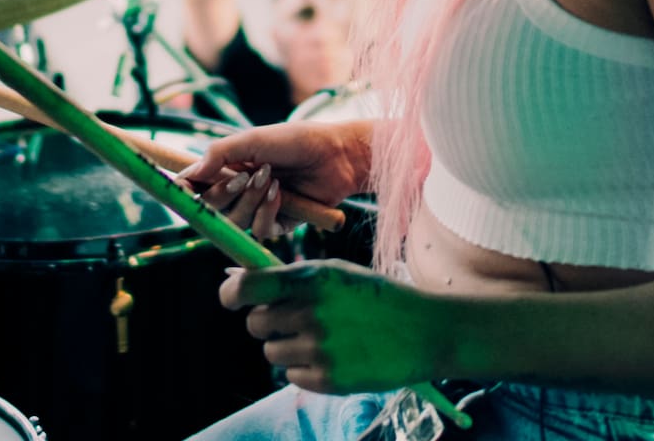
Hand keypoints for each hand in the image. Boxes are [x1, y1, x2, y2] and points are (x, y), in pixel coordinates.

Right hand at [179, 121, 366, 238]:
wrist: (337, 154)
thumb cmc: (297, 140)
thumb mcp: (256, 139)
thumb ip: (221, 153)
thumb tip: (189, 173)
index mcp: (229, 167)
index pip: (196, 184)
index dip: (184, 189)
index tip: (179, 189)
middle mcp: (239, 190)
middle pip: (210, 207)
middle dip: (223, 194)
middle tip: (243, 176)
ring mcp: (257, 208)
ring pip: (233, 222)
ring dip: (250, 200)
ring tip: (272, 179)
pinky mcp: (277, 224)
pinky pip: (259, 231)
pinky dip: (267, 212)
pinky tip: (282, 194)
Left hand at [222, 260, 449, 393]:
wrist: (423, 331)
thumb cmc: (374, 296)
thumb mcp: (336, 274)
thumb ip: (291, 279)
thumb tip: (238, 281)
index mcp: (311, 279)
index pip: (247, 288)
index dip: (231, 293)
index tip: (231, 298)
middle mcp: (310, 313)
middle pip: (255, 324)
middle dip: (269, 321)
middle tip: (297, 317)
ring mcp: (318, 349)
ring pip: (271, 352)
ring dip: (288, 345)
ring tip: (324, 336)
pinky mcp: (326, 380)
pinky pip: (291, 375)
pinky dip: (306, 367)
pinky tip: (335, 354)